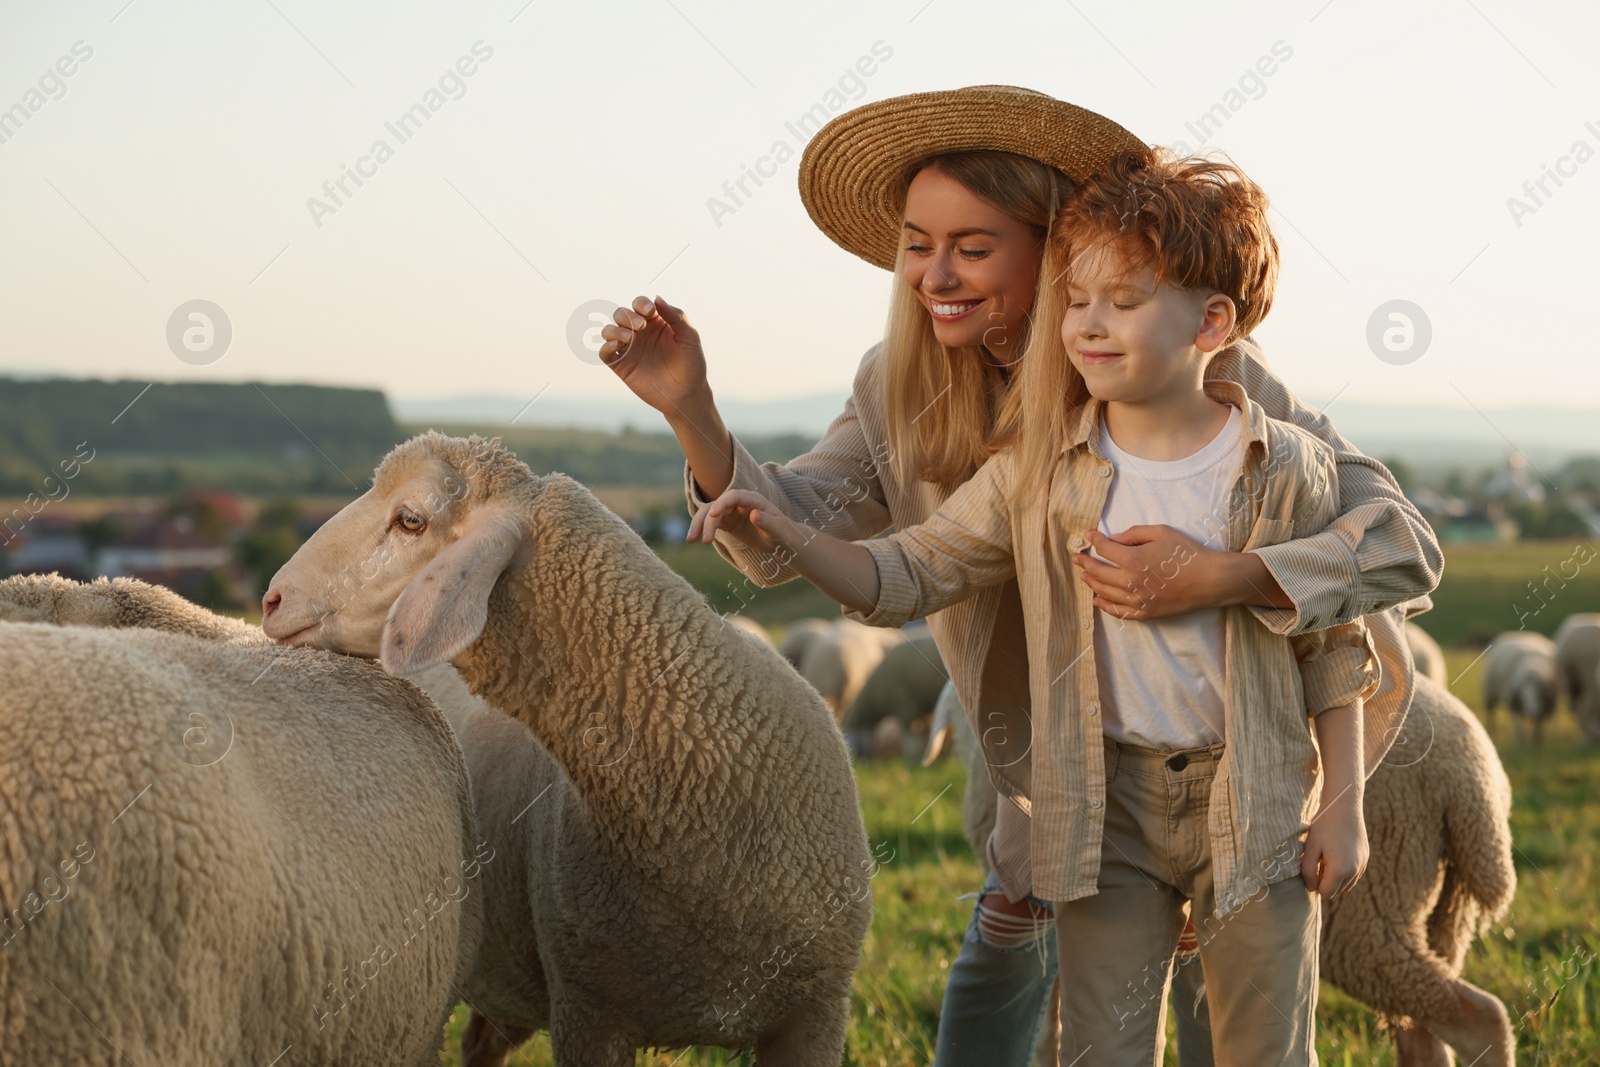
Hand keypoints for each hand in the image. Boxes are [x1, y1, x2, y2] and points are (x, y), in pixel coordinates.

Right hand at [600, 295, 709, 418]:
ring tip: (629, 337)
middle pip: (621, 314)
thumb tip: (657, 298)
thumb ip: (676, 316)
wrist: (687, 394)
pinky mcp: (621, 366)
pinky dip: (606, 346)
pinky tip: (618, 345)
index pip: (640, 304)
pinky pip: (605, 353)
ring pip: (609, 331)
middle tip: (641, 326)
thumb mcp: (689, 337)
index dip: (641, 304)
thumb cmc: (691, 365)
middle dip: (627, 316)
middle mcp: (639, 334)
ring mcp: (629, 349)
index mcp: (655, 323)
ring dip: (614, 329)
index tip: (650, 312)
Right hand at [687, 490, 799, 553]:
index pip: (732, 496)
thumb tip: (753, 514)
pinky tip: (695, 538)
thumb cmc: (784, 532)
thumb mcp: (778, 528)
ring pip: (709, 514)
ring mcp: (731, 512)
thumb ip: (766, 521)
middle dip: (705, 519)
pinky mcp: (728, 522)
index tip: (712, 515)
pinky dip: (703, 529)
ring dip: (699, 525)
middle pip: (716, 505)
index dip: (721, 504)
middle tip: (703, 539)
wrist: (783, 541)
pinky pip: (711, 523)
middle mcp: (739, 503)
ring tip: (691, 540)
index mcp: (752, 499)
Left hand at [1071, 525, 1291, 618]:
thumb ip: (1134, 534)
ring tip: (1084, 575)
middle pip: (1098, 572)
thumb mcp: (1161, 533)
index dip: (1094, 541)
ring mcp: (1137, 600)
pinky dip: (1105, 605)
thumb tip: (1114, 539)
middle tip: (1078, 558)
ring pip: (1104, 593)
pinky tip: (1098, 599)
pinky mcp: (1145, 613)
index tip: (1090, 536)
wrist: (1210, 580)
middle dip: (1085, 563)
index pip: (1104, 549)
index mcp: (1133, 560)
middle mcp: (1131, 582)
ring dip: (1092, 583)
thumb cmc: (1188, 553)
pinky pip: (1118, 612)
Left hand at [1300, 785, 1367, 898]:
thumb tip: (1312, 889)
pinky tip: (1336, 854)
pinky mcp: (1366, 858)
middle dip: (1325, 882)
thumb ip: (1308, 872)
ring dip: (1335, 878)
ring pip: (1346, 885)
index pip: (1325, 893)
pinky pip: (1354, 875)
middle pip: (1336, 891)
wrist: (1344, 806)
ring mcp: (1362, 865)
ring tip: (1326, 858)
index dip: (1314, 884)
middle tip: (1317, 862)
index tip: (1310, 868)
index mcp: (1340, 870)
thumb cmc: (1323, 826)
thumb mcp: (1310, 848)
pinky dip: (1344, 871)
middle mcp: (1355, 870)